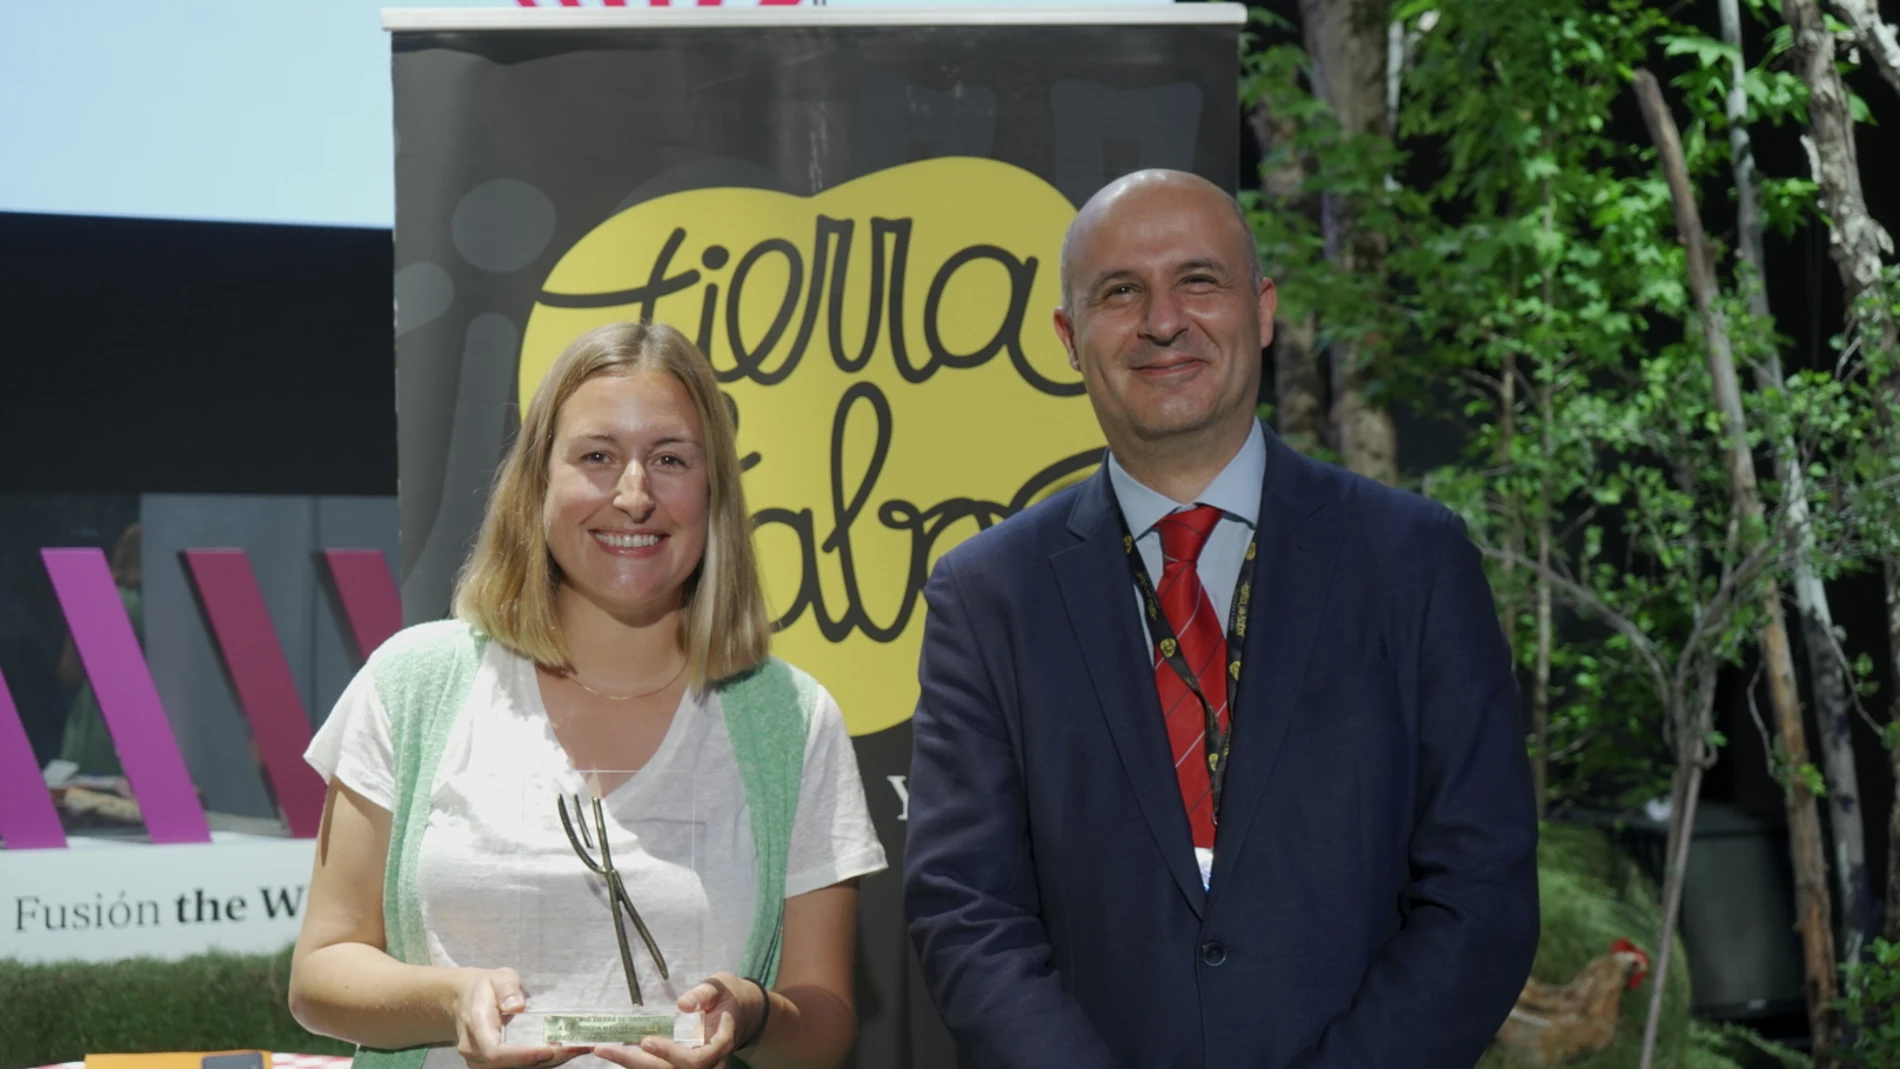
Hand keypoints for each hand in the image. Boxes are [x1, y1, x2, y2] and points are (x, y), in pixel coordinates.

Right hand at [452, 966, 591, 1068]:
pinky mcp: (490, 1066)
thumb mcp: (498, 977)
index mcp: (476, 1025)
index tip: (548, 1049)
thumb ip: (507, 988)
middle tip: (574, 1048)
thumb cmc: (486, 987)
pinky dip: (540, 1063)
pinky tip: (561, 1053)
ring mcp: (480, 1062)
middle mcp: (475, 1050)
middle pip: (508, 1066)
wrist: (465, 1000)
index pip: (496, 1052)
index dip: (523, 1055)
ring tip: (574, 1050)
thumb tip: (517, 1006)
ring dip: (546, 1063)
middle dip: (543, 1060)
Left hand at [592, 972, 761, 1068]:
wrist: (741, 1012)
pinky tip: (616, 1049)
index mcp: (720, 1043)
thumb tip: (682, 1004)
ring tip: (604, 1049)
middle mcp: (707, 1062)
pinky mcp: (680, 1063)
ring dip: (631, 1063)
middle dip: (636, 1062)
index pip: (696, 1060)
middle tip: (605, 1048)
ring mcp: (693, 1065)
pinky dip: (635, 1061)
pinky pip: (658, 1067)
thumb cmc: (728, 997)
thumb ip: (704, 994)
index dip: (671, 1054)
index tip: (647, 1040)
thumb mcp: (721, 986)